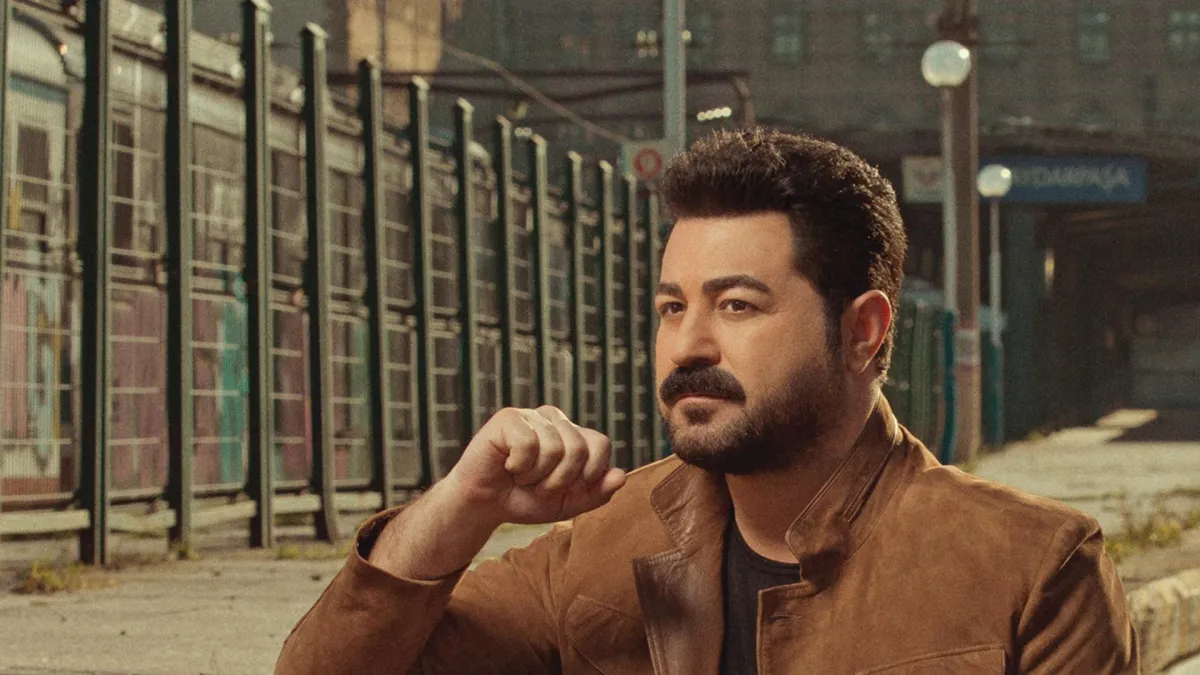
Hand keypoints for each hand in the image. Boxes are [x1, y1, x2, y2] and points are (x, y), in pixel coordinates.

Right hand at [444, 406, 626, 525]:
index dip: (587, 475)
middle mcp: (556, 420)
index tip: (564, 488)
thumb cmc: (526, 499)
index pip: (600, 444)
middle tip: (537, 485)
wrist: (485, 505)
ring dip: (536, 476)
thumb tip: (621, 476)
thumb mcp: (567, 504)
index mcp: (574, 434)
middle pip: (579, 449)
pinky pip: (528, 443)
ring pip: (554, 448)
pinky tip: (508, 466)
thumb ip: (597, 493)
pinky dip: (518, 466)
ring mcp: (532, 416)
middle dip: (558, 480)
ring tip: (521, 476)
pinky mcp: (509, 418)